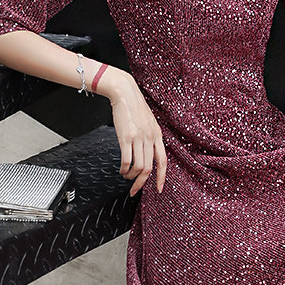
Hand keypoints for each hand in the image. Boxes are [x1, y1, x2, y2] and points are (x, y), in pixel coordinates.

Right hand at [101, 69, 166, 196]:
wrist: (124, 93)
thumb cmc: (134, 107)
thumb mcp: (149, 122)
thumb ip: (150, 136)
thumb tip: (148, 152)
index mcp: (157, 135)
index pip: (163, 161)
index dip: (161, 177)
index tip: (158, 189)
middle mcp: (150, 138)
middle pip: (149, 168)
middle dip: (141, 183)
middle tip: (134, 191)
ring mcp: (139, 138)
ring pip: (139, 167)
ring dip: (131, 176)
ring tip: (126, 177)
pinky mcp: (126, 137)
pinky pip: (127, 160)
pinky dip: (124, 169)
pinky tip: (121, 169)